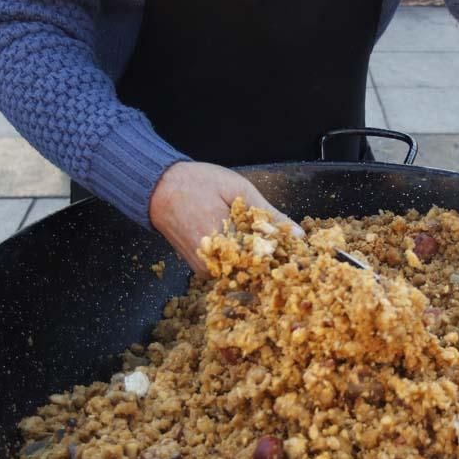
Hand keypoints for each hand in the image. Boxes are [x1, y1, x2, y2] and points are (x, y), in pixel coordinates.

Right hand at [149, 162, 302, 276]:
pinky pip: (231, 272)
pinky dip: (243, 262)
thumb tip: (299, 236)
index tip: (300, 251)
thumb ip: (270, 215)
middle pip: (258, 274)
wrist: (158, 189)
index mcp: (226, 243)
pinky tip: (249, 247)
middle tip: (289, 248)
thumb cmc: (198, 183)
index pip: (270, 262)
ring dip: (260, 263)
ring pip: (245, 275)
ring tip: (270, 245)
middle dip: (276, 262)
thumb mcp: (239, 189)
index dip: (288, 257)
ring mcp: (207, 272)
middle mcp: (215, 265)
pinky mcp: (202, 272)